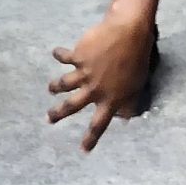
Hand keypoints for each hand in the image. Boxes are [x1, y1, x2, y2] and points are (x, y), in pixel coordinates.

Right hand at [47, 10, 154, 151]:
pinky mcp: (79, 56)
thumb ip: (129, 104)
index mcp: (110, 99)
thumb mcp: (137, 87)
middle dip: (58, 113)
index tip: (83, 149)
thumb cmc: (137, 60)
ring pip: (64, 83)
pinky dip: (59, 54)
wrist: (128, 34)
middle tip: (48, 119)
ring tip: (50, 88)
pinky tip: (55, 52)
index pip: (99, 124)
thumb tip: (126, 118)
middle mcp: (94, 89)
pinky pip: (65, 57)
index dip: (90, 138)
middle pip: (72, 106)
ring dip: (55, 86)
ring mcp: (85, 72)